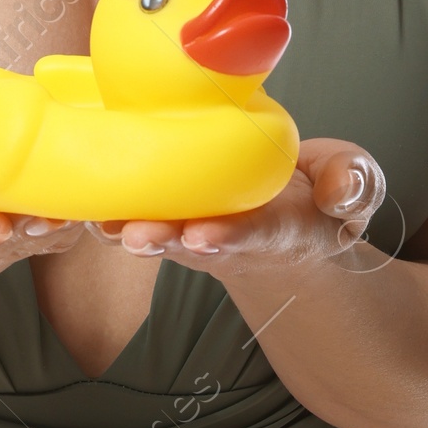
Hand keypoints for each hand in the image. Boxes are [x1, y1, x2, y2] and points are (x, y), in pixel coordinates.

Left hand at [91, 139, 387, 278]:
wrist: (288, 222)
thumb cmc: (317, 200)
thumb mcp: (352, 188)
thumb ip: (353, 186)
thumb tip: (339, 195)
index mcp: (276, 230)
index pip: (253, 235)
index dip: (228, 238)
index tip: (203, 238)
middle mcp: (227, 236)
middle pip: (190, 241)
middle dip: (163, 238)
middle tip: (134, 235)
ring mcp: (193, 227)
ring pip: (156, 230)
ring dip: (126, 227)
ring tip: (99, 220)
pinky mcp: (169, 212)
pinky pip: (134, 209)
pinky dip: (107, 206)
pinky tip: (74, 195)